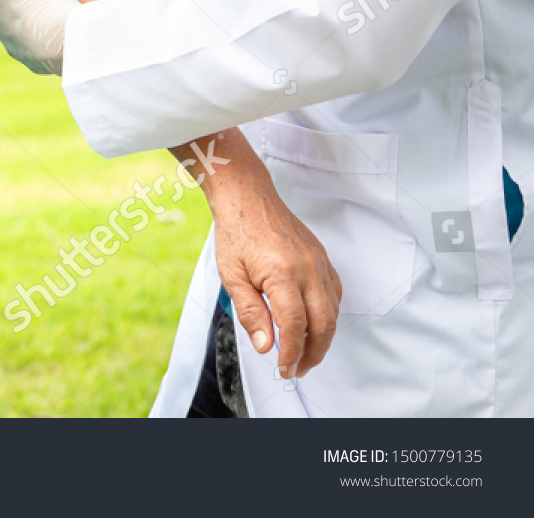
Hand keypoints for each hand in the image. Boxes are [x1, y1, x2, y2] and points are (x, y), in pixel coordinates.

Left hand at [0, 0, 79, 74]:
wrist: (64, 40)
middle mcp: (0, 29)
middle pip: (5, 6)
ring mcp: (22, 47)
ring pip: (25, 27)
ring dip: (35, 16)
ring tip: (52, 3)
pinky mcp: (43, 61)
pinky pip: (44, 45)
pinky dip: (50, 35)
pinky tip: (62, 27)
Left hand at [203, 150, 341, 379]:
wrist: (248, 198)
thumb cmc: (236, 232)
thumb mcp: (231, 275)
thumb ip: (250, 312)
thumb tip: (265, 345)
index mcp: (282, 274)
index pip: (295, 326)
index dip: (292, 353)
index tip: (284, 369)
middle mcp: (308, 269)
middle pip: (323, 324)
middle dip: (313, 353)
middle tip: (298, 369)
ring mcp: (319, 263)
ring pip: (333, 311)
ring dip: (323, 338)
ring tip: (306, 354)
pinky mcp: (323, 258)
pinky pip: (335, 293)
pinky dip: (330, 315)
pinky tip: (317, 324)